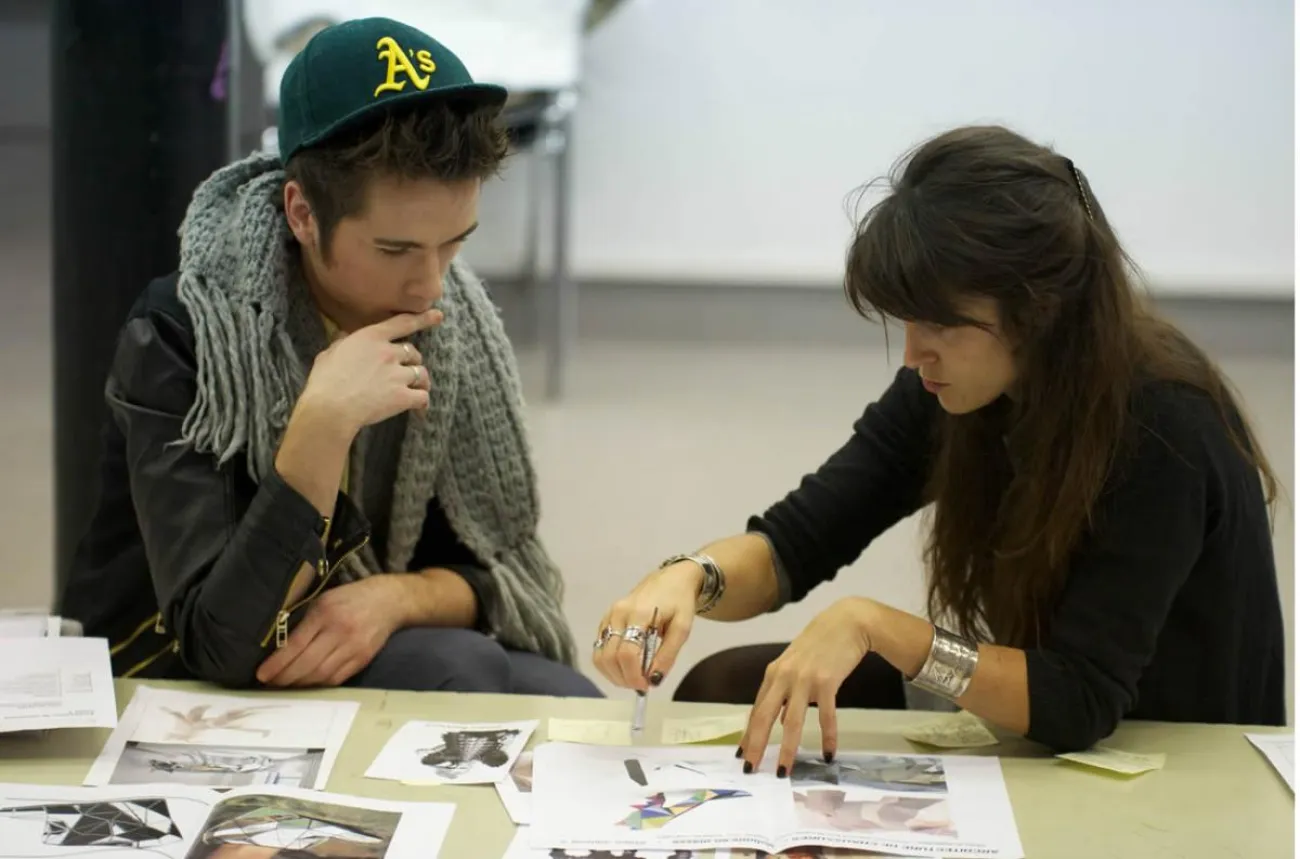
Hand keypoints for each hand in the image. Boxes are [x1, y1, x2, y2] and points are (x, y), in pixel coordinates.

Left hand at [256, 576, 406, 687]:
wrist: (389, 600)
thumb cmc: (350, 598)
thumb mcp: (324, 600)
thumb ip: (304, 621)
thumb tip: (278, 647)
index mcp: (326, 612)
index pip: (296, 644)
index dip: (277, 663)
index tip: (261, 674)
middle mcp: (340, 631)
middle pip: (308, 664)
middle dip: (285, 678)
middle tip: (271, 683)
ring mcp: (354, 647)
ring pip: (321, 675)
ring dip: (300, 684)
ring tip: (286, 684)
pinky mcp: (363, 659)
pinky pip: (337, 679)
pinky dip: (319, 684)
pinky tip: (308, 682)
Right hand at [298, 309, 441, 434]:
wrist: (329, 408)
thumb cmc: (324, 381)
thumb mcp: (329, 353)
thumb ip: (341, 342)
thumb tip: (344, 336)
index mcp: (371, 337)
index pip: (403, 323)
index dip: (423, 319)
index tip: (438, 316)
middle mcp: (388, 352)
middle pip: (414, 353)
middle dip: (412, 361)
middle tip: (405, 372)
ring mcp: (397, 375)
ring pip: (421, 374)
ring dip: (420, 382)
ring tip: (416, 390)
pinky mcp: (402, 397)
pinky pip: (423, 397)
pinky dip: (422, 403)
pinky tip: (419, 409)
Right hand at [591, 561, 703, 690]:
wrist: (671, 578)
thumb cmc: (680, 602)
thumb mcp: (682, 628)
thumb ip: (668, 655)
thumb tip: (654, 680)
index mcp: (639, 614)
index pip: (627, 652)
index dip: (634, 675)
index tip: (646, 685)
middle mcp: (618, 614)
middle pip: (609, 657)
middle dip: (623, 678)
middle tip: (641, 685)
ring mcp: (609, 615)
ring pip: (599, 655)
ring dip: (613, 674)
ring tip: (632, 678)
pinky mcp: (606, 619)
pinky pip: (599, 648)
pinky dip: (608, 664)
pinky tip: (624, 667)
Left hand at [738, 597, 875, 776]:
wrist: (847, 621)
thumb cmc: (820, 642)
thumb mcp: (795, 662)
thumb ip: (786, 688)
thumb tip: (782, 717)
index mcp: (774, 673)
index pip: (756, 709)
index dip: (748, 733)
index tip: (741, 754)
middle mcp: (784, 677)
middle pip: (764, 717)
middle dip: (756, 746)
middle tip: (750, 769)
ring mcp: (804, 679)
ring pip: (791, 722)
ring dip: (786, 749)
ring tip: (783, 771)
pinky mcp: (827, 682)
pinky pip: (825, 716)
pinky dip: (828, 736)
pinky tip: (828, 753)